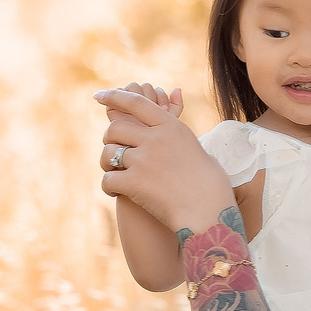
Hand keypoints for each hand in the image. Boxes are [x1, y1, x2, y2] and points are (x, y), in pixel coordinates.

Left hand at [94, 87, 233, 231]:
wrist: (209, 214)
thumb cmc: (212, 187)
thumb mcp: (201, 152)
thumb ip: (181, 139)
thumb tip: (173, 127)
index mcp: (172, 127)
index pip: (136, 103)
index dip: (115, 96)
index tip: (99, 96)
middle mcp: (156, 139)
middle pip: (116, 127)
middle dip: (110, 138)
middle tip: (114, 151)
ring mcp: (143, 160)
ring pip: (108, 153)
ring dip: (108, 163)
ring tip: (116, 174)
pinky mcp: (133, 182)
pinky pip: (108, 179)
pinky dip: (110, 187)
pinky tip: (118, 193)